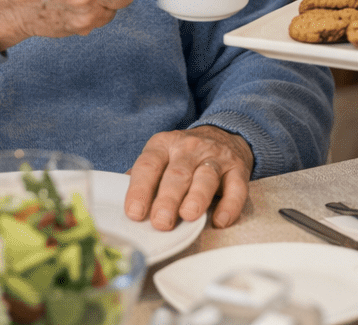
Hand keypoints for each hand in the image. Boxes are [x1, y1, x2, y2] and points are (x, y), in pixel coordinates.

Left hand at [124, 125, 253, 230]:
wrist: (224, 134)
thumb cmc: (183, 156)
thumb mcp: (160, 157)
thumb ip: (143, 177)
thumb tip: (119, 203)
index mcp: (163, 145)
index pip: (148, 165)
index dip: (139, 189)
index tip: (134, 212)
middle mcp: (189, 148)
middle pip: (177, 173)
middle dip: (168, 198)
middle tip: (160, 222)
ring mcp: (215, 157)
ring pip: (206, 176)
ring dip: (197, 197)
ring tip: (188, 216)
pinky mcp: (237, 169)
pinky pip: (236, 187)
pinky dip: (230, 205)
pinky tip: (220, 220)